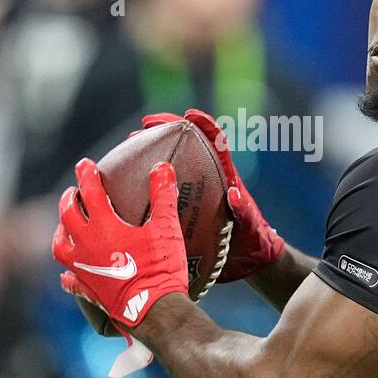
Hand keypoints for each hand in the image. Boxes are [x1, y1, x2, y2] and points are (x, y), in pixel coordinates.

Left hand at [52, 157, 188, 327]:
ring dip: (61, 232)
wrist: (154, 310)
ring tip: (65, 226)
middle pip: (67, 216)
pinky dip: (68, 275)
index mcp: (104, 226)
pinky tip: (67, 274)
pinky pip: (71, 281)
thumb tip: (162, 168)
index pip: (90, 192)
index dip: (87, 175)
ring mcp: (84, 269)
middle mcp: (86, 245)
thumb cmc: (160, 267)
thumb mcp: (166, 227)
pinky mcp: (88, 290)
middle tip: (72, 192)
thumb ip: (163, 195)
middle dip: (68, 200)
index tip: (85, 164)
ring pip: (60, 246)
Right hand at [138, 109, 284, 281]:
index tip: (188, 115)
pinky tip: (124, 189)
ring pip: (169, 169)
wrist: (247, 262)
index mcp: (225, 178)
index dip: (204, 126)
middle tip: (142, 129)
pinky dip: (144, 189)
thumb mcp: (250, 224)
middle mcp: (207, 182)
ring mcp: (193, 195)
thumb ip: (244, 210)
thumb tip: (234, 194)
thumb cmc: (254, 238)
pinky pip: (161, 196)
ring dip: (148, 156)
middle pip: (185, 149)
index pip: (215, 144)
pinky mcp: (183, 211)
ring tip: (126, 151)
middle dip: (164, 134)